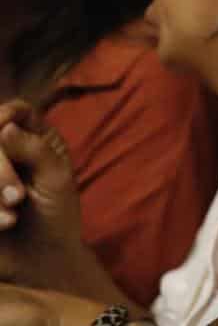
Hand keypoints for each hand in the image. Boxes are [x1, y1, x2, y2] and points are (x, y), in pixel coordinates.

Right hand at [0, 100, 86, 285]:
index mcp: (35, 139)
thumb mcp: (56, 179)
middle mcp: (8, 152)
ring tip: (10, 215)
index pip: (14, 111)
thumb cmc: (57, 216)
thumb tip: (4, 126)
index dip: (4, 115)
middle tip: (16, 198)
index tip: (2, 130)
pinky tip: (3, 224)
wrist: (41, 260)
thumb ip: (34, 149)